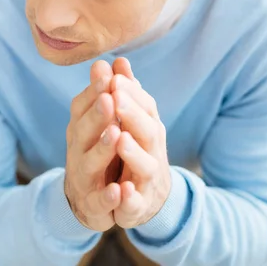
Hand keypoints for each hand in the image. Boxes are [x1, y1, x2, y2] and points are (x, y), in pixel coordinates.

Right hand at [64, 60, 122, 231]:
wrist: (89, 201)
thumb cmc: (99, 153)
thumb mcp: (102, 123)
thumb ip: (106, 95)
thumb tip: (112, 61)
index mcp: (80, 129)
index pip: (81, 107)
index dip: (93, 91)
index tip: (106, 74)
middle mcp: (77, 151)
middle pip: (83, 131)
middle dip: (96, 115)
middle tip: (109, 98)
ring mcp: (83, 178)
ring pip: (89, 163)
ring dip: (102, 149)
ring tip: (116, 134)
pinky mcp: (93, 205)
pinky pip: (100, 201)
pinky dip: (109, 196)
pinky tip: (119, 189)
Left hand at [110, 58, 171, 228]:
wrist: (146, 198)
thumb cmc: (135, 150)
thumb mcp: (130, 121)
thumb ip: (125, 93)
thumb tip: (117, 60)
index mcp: (148, 128)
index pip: (145, 106)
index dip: (131, 93)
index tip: (114, 78)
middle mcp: (152, 150)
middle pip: (147, 131)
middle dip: (132, 115)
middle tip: (116, 97)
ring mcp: (147, 179)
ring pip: (144, 165)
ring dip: (132, 152)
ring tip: (118, 137)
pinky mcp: (138, 205)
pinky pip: (134, 203)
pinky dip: (128, 198)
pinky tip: (120, 190)